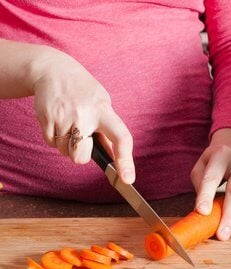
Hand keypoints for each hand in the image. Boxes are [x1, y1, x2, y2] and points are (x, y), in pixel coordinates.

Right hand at [32, 47, 134, 182]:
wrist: (54, 70)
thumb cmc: (85, 93)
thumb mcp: (103, 105)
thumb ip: (109, 131)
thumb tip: (115, 159)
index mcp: (105, 111)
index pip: (121, 138)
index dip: (125, 161)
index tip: (127, 179)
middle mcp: (85, 115)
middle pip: (81, 157)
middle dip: (81, 153)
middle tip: (82, 136)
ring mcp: (64, 117)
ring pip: (65, 152)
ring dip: (67, 144)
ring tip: (69, 122)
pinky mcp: (46, 118)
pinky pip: (51, 143)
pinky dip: (55, 138)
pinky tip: (58, 121)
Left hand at [191, 128, 230, 240]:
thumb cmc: (217, 160)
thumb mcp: (202, 164)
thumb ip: (200, 183)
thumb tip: (204, 209)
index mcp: (221, 155)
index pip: (212, 177)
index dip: (206, 195)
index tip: (202, 212)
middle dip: (230, 215)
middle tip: (222, 234)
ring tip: (229, 232)